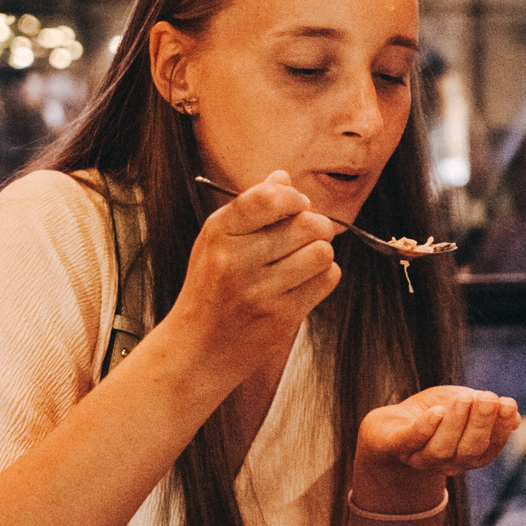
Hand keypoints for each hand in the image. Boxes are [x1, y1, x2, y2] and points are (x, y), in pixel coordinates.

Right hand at [169, 171, 341, 383]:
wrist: (198, 348)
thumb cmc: (211, 289)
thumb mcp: (218, 241)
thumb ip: (252, 208)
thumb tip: (283, 177)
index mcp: (220, 233)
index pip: (268, 197)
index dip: (294, 198)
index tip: (297, 205)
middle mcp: (237, 260)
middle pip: (305, 224)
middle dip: (315, 225)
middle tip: (306, 235)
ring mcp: (260, 291)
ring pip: (321, 251)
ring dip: (320, 253)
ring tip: (304, 260)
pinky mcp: (282, 317)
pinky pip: (327, 280)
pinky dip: (324, 276)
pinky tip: (306, 281)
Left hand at [352, 384, 520, 512]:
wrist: (392, 424)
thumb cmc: (434, 414)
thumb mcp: (464, 407)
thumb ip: (487, 412)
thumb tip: (515, 417)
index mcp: (468, 455)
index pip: (490, 448)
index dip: (500, 429)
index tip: (507, 404)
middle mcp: (447, 463)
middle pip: (469, 452)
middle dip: (481, 424)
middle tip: (488, 398)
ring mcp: (420, 457)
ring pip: (442, 450)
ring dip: (456, 424)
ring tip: (465, 398)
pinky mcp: (394, 445)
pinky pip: (411, 441)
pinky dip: (426, 428)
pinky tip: (437, 412)